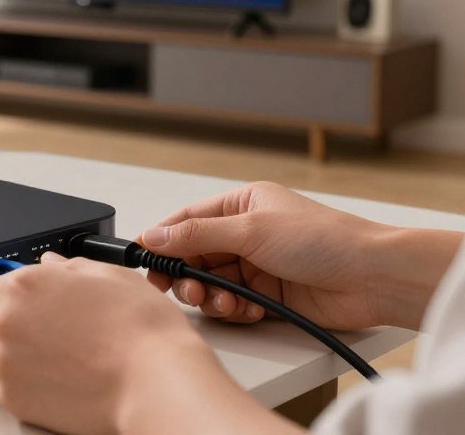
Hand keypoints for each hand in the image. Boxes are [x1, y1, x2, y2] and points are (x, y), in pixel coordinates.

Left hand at [0, 254, 298, 434]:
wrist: (154, 381)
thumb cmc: (138, 328)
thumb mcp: (108, 276)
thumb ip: (68, 268)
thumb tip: (52, 265)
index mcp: (22, 287)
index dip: (4, 299)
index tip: (21, 306)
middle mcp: (7, 325)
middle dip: (19, 327)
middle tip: (59, 331)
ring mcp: (8, 366)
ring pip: (5, 358)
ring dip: (26, 356)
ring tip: (72, 356)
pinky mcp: (16, 400)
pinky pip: (16, 387)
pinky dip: (34, 385)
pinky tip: (69, 377)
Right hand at [138, 181, 462, 330]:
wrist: (372, 277)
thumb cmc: (323, 239)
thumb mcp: (251, 229)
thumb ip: (198, 235)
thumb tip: (156, 235)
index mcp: (241, 205)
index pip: (188, 220)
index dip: (164, 239)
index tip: (144, 258)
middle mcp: (246, 234)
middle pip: (195, 255)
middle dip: (187, 274)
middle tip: (182, 288)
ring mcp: (257, 266)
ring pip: (212, 283)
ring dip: (211, 296)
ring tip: (224, 301)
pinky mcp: (268, 296)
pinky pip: (233, 305)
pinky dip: (234, 310)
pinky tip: (247, 310)